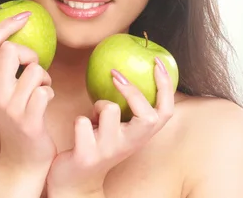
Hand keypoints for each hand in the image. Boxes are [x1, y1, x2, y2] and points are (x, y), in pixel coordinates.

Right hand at [0, 11, 56, 172]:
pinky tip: (46, 103)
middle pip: (11, 50)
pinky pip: (46, 90)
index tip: (25, 15)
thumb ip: (7, 66)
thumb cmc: (20, 116)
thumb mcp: (5, 90)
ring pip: (35, 70)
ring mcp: (9, 108)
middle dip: (31, 55)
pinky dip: (50, 93)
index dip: (5, 24)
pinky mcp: (27, 120)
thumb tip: (19, 32)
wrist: (23, 157)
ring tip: (41, 89)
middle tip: (34, 69)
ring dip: (45, 77)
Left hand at [45, 57, 174, 196]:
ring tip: (93, 116)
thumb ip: (129, 106)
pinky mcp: (87, 156)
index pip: (166, 111)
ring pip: (110, 111)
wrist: (76, 181)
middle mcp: (130, 144)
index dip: (166, 86)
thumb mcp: (120, 127)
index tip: (156, 62)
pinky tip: (80, 130)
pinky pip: (83, 122)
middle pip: (148, 117)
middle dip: (133, 91)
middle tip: (115, 74)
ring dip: (98, 105)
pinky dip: (79, 120)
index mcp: (142, 135)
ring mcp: (109, 151)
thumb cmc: (100, 144)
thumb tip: (131, 67)